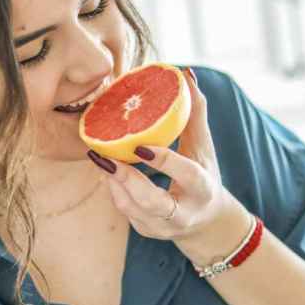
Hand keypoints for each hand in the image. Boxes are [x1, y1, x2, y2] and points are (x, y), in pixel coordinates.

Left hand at [93, 67, 230, 241]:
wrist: (205, 221)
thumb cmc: (203, 173)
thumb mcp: (203, 146)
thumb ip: (195, 113)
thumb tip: (187, 74)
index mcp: (203, 189)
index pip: (186, 175)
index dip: (164, 162)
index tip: (140, 146)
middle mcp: (184, 214)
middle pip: (152, 202)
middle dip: (127, 181)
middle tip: (104, 157)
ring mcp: (163, 227)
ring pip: (132, 209)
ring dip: (113, 183)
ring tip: (98, 157)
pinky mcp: (146, 231)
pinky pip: (124, 210)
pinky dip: (113, 189)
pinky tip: (105, 169)